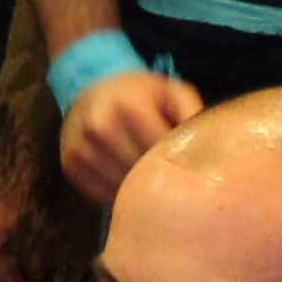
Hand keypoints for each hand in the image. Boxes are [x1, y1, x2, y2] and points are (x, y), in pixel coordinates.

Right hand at [56, 68, 202, 202]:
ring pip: (120, 190)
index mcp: (129, 107)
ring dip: (138, 193)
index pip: (160, 153)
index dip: (177, 165)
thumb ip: (192, 113)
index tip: (188, 170)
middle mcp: (100, 128)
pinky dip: (117, 194)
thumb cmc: (140, 93)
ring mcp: (80, 149)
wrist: (91, 87)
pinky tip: (128, 183)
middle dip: (158, 180)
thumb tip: (211, 149)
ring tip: (151, 183)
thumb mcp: (172, 93)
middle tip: (173, 181)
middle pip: (140, 175)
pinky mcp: (70, 166)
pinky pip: (101, 195)